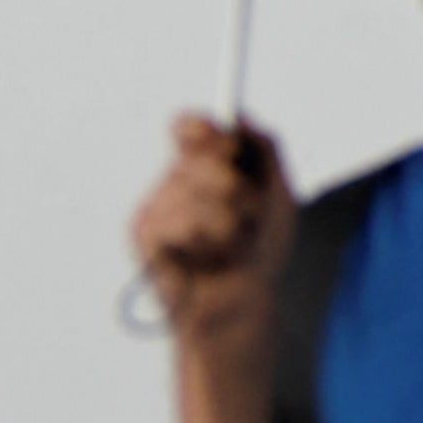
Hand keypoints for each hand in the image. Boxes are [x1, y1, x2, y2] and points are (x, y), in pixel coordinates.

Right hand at [131, 116, 294, 370]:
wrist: (243, 305)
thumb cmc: (258, 252)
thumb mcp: (278, 194)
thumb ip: (265, 149)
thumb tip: (240, 117)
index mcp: (201, 166)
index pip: (189, 127)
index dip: (206, 129)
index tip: (231, 146)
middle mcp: (175, 182)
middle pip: (199, 154)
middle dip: (236, 183)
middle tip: (247, 210)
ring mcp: (156, 208)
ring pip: (193, 190)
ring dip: (227, 220)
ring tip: (231, 245)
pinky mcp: (144, 237)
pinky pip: (176, 221)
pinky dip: (203, 240)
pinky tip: (205, 258)